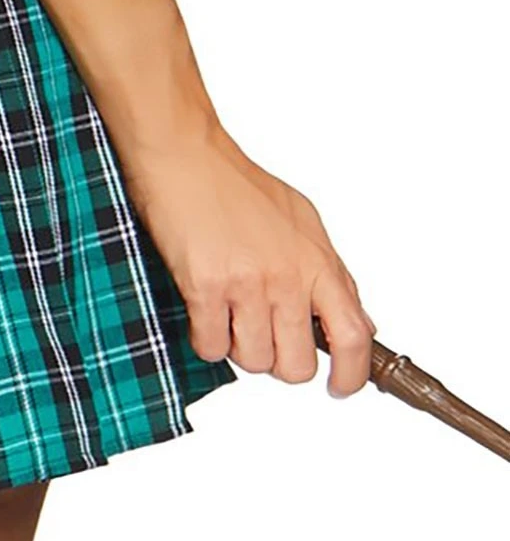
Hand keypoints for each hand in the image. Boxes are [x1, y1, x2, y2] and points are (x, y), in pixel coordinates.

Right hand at [118, 125, 377, 395]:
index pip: (353, 337)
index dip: (352, 375)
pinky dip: (205, 337)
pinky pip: (210, 346)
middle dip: (278, 360)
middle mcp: (287, 275)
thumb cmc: (235, 182)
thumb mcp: (302, 220)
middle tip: (264, 335)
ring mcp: (247, 282)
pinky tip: (204, 308)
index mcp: (315, 260)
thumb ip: (331, 274)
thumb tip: (357, 322)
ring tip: (229, 311)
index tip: (341, 386)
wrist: (184, 154)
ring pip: (253, 361)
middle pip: (297, 365)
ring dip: (238, 346)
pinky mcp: (205, 285)